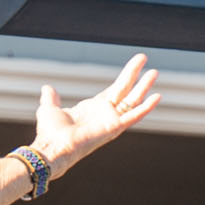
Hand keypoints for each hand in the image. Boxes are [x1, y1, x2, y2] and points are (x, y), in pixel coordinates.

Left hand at [32, 53, 160, 175]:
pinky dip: (146, 107)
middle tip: (144, 57)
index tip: (135, 65)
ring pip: (133, 100)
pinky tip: (157, 96)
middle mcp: (105, 114)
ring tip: (154, 72)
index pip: (114, 90)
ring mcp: (111, 121)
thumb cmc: (50, 134)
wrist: (51, 147)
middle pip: (125, 90)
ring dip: (144, 86)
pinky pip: (134, 116)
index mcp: (94, 109)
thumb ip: (52, 98)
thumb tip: (48, 88)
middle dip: (135, 74)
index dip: (125, 76)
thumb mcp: (49, 108)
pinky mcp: (114, 127)